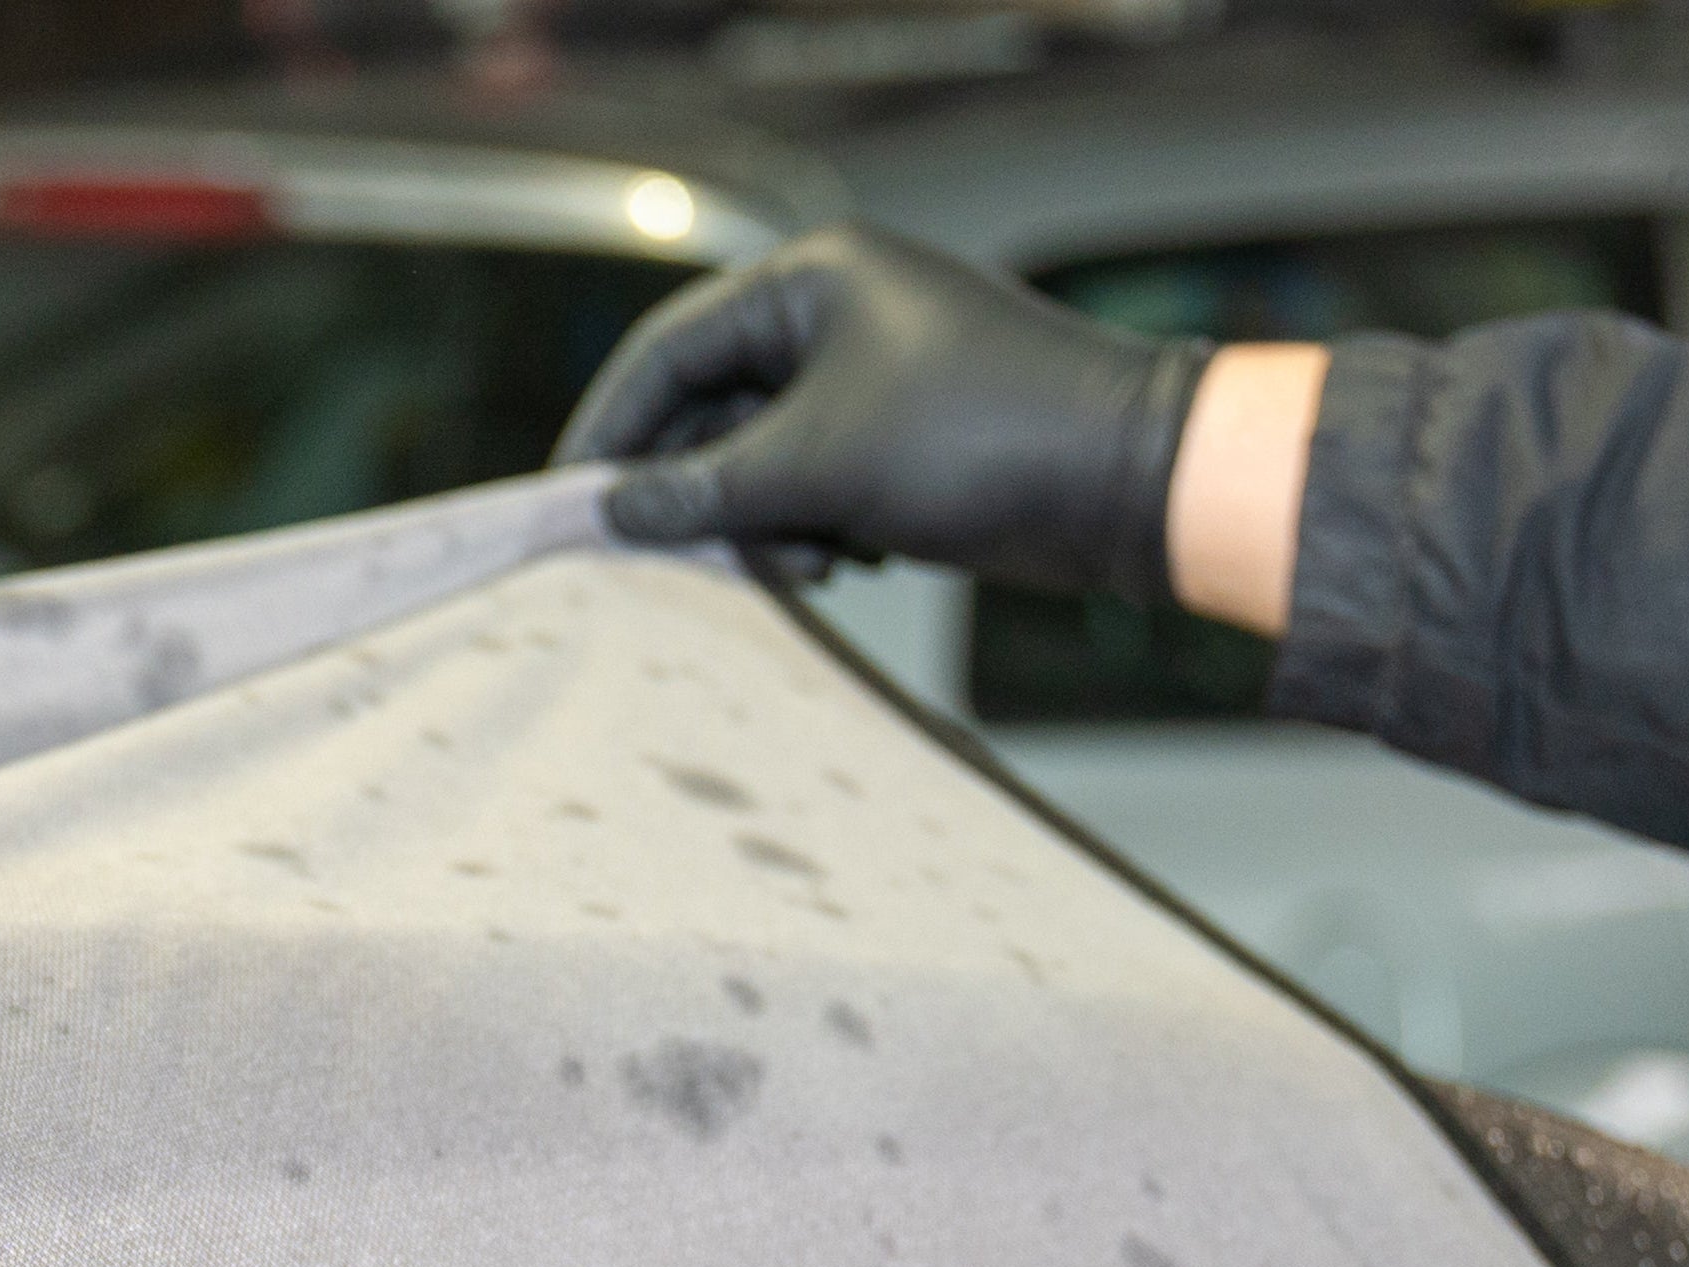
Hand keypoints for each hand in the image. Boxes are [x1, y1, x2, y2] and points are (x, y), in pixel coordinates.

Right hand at [557, 222, 1210, 599]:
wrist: (1119, 482)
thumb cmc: (975, 438)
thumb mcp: (814, 468)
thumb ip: (700, 490)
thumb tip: (611, 511)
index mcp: (808, 281)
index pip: (668, 350)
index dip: (610, 430)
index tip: (569, 506)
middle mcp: (832, 318)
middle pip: (708, 412)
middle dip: (699, 495)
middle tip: (676, 563)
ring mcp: (865, 382)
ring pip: (757, 463)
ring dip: (762, 526)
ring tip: (809, 562)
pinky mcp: (895, 444)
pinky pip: (809, 490)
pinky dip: (811, 534)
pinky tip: (852, 560)